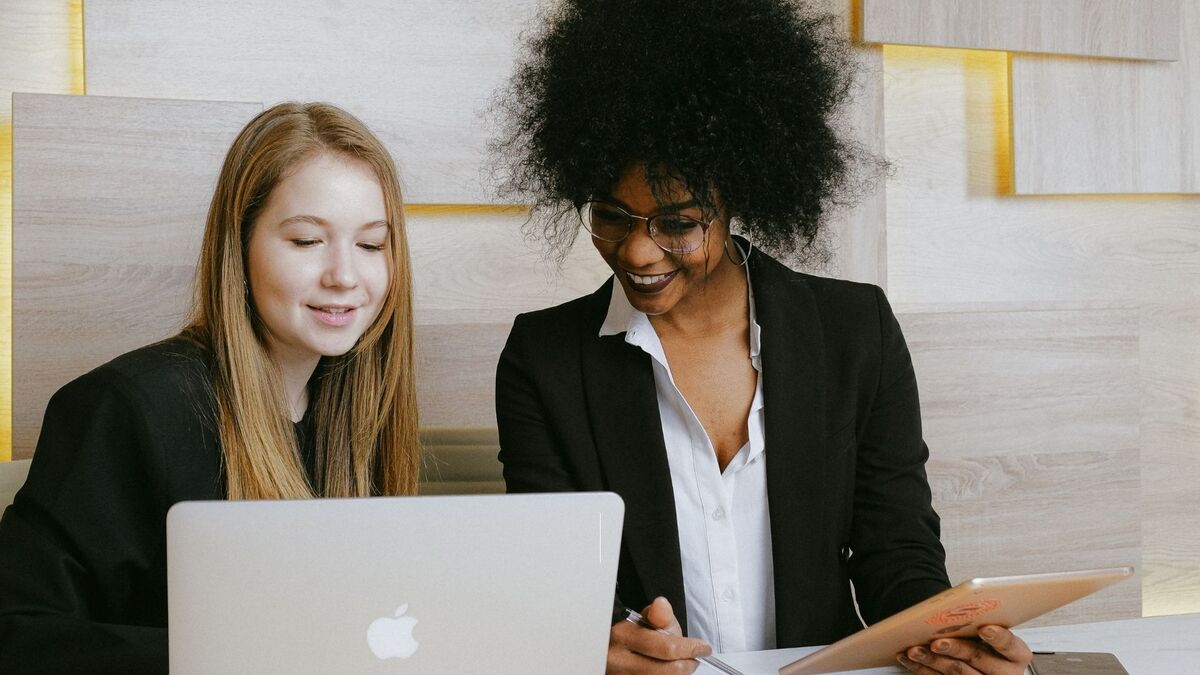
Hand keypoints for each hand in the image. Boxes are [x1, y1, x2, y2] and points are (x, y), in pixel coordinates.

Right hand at [607, 597, 712, 673]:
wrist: (615, 651)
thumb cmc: (634, 634)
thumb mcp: (647, 620)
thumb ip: (659, 615)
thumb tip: (661, 604)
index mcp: (623, 635)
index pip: (667, 647)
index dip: (691, 649)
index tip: (703, 648)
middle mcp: (618, 660)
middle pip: (667, 670)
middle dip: (687, 664)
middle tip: (694, 658)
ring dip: (678, 673)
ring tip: (683, 664)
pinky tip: (670, 670)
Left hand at [897, 625, 1032, 673]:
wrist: (987, 665)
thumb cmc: (989, 642)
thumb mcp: (995, 631)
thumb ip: (986, 621)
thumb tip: (963, 604)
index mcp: (1016, 655)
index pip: (1010, 646)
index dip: (998, 637)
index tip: (984, 628)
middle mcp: (1004, 672)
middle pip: (979, 659)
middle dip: (956, 649)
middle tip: (938, 641)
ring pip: (957, 672)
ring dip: (932, 660)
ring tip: (915, 649)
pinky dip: (921, 668)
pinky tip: (909, 657)